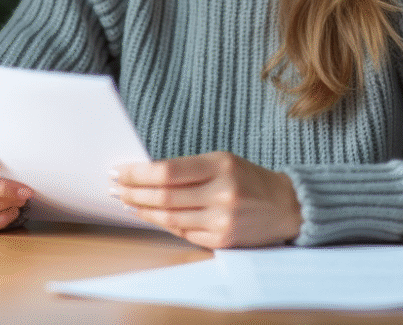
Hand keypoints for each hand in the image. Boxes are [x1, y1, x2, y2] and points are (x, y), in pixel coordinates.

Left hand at [112, 151, 302, 248]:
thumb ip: (189, 169)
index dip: (138, 173)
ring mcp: (222, 219)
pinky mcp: (223, 240)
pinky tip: (151, 216)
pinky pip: (183, 233)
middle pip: (164, 196)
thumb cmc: (249, 179)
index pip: (167, 171)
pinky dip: (164, 223)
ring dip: (144, 210)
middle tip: (116, 188)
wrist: (286, 206)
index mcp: (220, 165)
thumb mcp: (223, 162)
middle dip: (134, 192)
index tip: (119, 171)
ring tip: (128, 202)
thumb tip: (146, 175)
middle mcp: (221, 192)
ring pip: (170, 217)